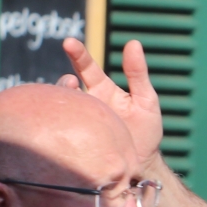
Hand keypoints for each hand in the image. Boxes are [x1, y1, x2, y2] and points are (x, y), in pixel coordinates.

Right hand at [61, 37, 162, 166]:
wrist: (142, 165)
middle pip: (67, 86)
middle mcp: (86, 103)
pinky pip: (61, 129)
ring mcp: (79, 121)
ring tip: (76, 106)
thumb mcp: (147, 99)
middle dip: (63, 80)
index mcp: (103, 90)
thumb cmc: (146, 130)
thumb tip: (133, 42)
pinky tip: (66, 124)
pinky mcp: (75, 141)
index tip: (68, 42)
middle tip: (70, 81)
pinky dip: (59, 123)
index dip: (78, 54)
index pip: (86, 68)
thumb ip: (138, 73)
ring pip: (61, 106)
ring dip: (64, 102)